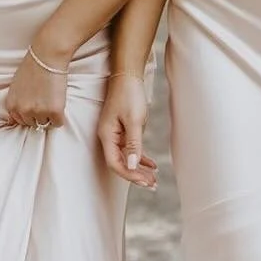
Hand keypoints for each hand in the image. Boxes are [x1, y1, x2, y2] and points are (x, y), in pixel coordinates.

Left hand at [4, 44, 69, 131]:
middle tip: (44, 100)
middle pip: (32, 124)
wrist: (46, 57)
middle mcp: (23, 111)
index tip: (34, 105)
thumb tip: (11, 122)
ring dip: (49, 115)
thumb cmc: (31, 68)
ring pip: (45, 124)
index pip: (19, 121)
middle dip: (38, 115)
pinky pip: (58, 123)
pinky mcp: (54, 112)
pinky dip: (60, 116)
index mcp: (12, 105)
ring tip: (51, 99)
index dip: (28, 113)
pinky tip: (58, 102)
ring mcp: (38, 112)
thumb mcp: (15, 87)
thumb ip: (15, 103)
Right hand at [98, 73, 157, 188]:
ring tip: (154, 179)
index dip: (130, 175)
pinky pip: (129, 149)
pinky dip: (140, 157)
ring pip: (126, 157)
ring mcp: (114, 134)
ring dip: (139, 169)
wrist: (128, 75)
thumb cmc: (129, 95)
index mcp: (106, 135)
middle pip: (120, 163)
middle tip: (153, 185)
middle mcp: (108, 137)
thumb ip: (134, 144)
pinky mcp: (121, 130)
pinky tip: (152, 164)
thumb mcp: (134, 120)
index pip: (115, 163)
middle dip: (136, 176)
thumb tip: (133, 166)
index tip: (146, 182)